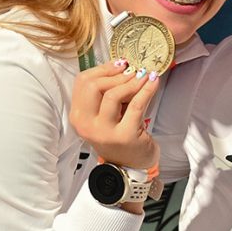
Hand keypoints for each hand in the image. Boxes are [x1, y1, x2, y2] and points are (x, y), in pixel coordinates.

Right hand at [71, 58, 161, 173]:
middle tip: (132, 70)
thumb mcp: (107, 114)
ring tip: (144, 75)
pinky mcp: (125, 136)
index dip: (102, 69)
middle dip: (115, 74)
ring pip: (113, 95)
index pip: (82, 82)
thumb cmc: (120, 137)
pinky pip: (135, 106)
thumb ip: (108, 93)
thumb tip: (124, 66)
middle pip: (94, 86)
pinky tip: (153, 82)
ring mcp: (104, 132)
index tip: (120, 63)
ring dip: (131, 81)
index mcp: (78, 116)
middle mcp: (86, 124)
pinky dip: (146, 90)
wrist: (130, 167)